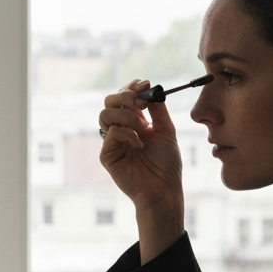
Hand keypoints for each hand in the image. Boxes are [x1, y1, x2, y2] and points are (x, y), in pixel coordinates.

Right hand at [99, 80, 183, 261]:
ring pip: (105, 114)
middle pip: (110, 101)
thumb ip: (157, 109)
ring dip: (126, 114)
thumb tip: (151, 88)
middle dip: (124, 96)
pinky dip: (127, 133)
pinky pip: (111, 132)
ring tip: (142, 127)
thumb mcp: (166, 130)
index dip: (131, 87)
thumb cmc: (167, 163)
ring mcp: (112, 141)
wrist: (164, 188)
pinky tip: (139, 144)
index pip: (124, 97)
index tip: (144, 84)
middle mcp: (120, 129)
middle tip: (140, 103)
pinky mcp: (107, 154)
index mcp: (134, 121)